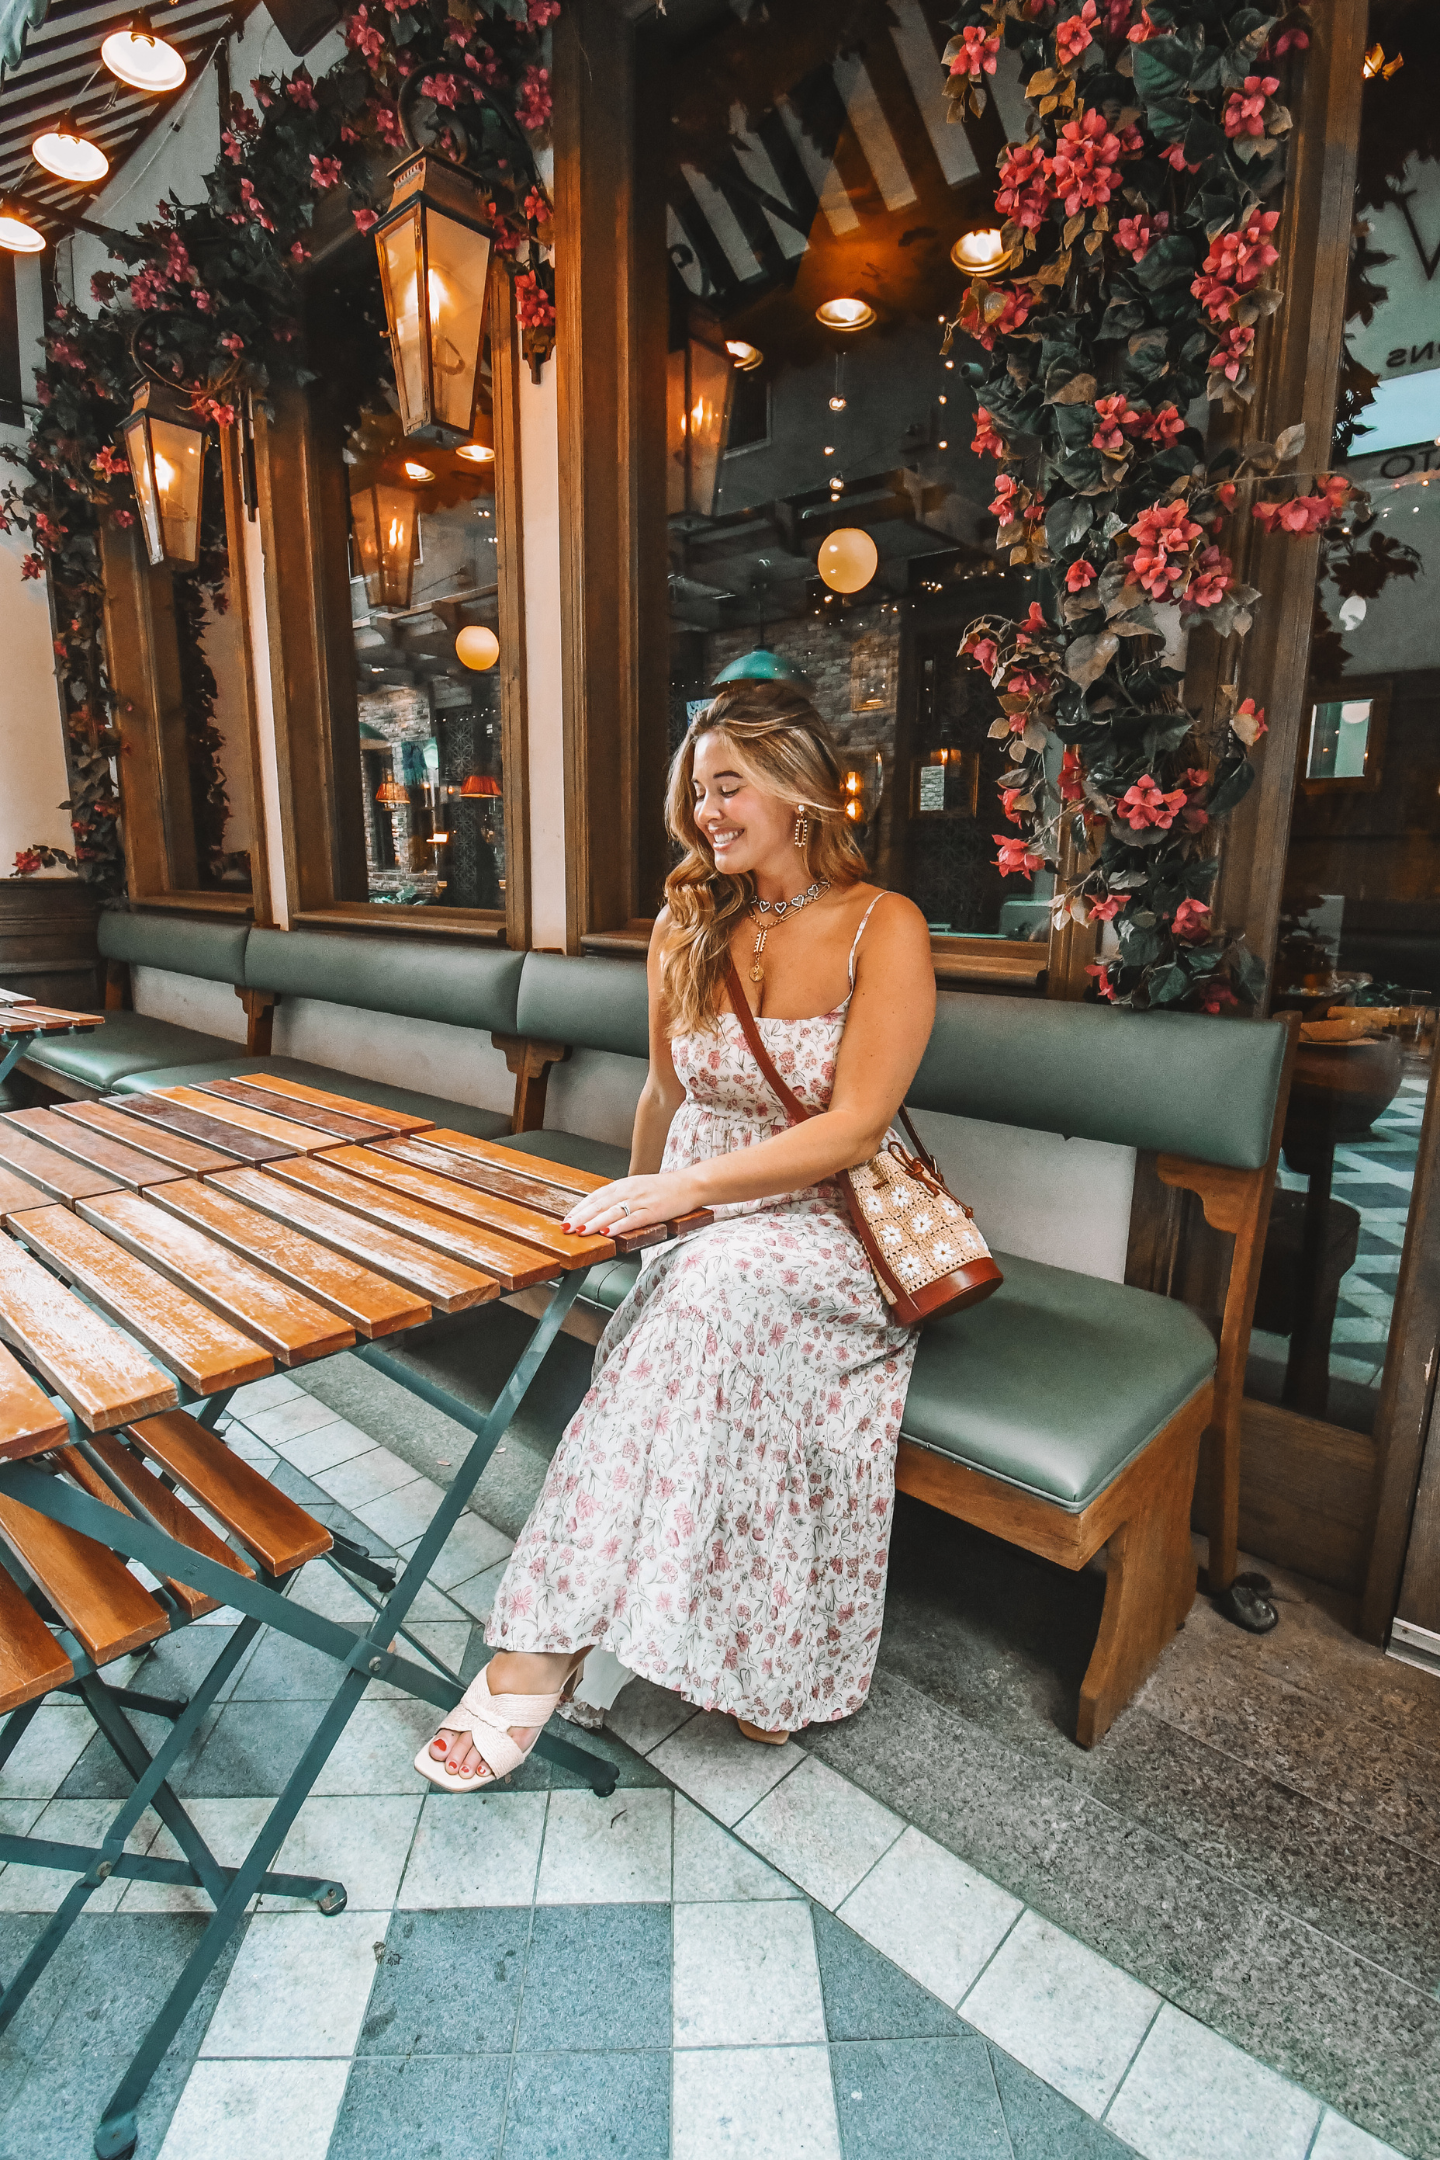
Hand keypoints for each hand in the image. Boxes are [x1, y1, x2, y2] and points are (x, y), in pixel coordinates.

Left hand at [562, 1171, 705, 1236]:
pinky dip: (619, 1226)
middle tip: (566, 1228)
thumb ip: (619, 1197)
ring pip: (613, 1212)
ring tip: (581, 1232)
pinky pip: (633, 1219)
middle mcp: (629, 1190)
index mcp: (623, 1185)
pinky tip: (608, 1232)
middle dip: (581, 1217)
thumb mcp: (637, 1188)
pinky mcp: (653, 1211)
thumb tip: (598, 1211)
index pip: (595, 1196)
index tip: (566, 1219)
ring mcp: (641, 1200)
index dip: (579, 1208)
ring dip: (595, 1223)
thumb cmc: (663, 1189)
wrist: (689, 1184)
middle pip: (600, 1205)